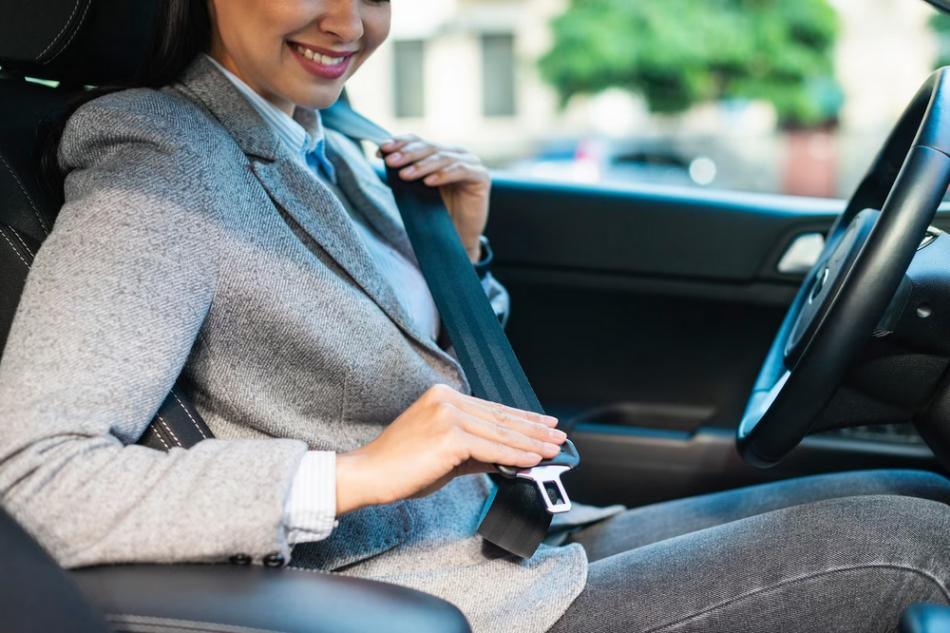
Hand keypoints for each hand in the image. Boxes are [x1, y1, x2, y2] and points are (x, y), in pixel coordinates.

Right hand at [335, 384, 565, 513]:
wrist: (369, 474)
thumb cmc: (401, 467)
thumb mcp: (446, 455)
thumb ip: (478, 452)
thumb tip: (510, 457)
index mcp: (444, 397)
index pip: (492, 409)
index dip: (522, 418)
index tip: (544, 424)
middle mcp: (447, 399)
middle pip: (501, 418)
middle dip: (534, 429)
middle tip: (558, 436)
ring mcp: (448, 415)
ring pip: (500, 432)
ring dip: (531, 443)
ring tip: (553, 449)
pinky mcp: (450, 436)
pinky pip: (491, 448)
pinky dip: (515, 455)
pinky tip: (533, 460)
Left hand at [377, 135, 490, 261]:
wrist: (457, 237)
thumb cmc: (436, 213)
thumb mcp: (415, 189)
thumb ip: (404, 171)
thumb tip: (382, 155)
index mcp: (439, 152)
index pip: (418, 141)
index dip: (400, 143)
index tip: (381, 150)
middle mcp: (455, 153)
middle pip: (429, 147)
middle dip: (407, 153)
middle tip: (391, 162)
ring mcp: (470, 162)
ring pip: (443, 157)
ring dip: (422, 166)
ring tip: (405, 175)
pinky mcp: (481, 176)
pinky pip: (461, 170)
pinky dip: (443, 175)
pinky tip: (429, 182)